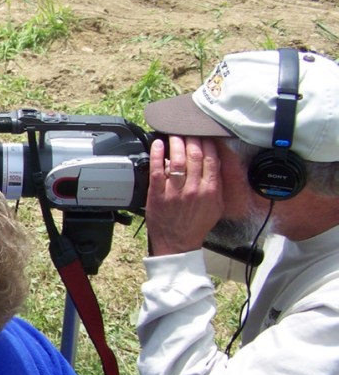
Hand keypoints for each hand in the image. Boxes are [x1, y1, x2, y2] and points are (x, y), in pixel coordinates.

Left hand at [146, 136, 224, 255]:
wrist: (178, 244)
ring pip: (178, 160)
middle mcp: (194, 189)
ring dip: (176, 143)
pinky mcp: (158, 194)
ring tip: (173, 134)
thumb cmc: (196, 225)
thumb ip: (217, 184)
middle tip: (187, 130)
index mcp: (211, 190)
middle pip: (195, 155)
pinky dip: (158, 155)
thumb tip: (216, 163)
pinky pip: (157, 170)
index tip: (203, 135)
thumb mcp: (216, 206)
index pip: (211, 159)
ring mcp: (175, 191)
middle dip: (191, 138)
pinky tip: (158, 144)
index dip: (207, 143)